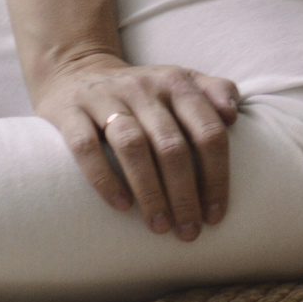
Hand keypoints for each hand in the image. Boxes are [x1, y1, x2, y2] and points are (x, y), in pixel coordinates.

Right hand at [34, 53, 240, 240]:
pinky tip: (121, 206)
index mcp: (176, 83)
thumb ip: (214, 91)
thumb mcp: (179, 81)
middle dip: (184, 194)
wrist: (76, 70)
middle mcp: (143, 88)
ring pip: (132, 146)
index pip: (207, 131)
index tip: (215, 215)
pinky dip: (104, 178)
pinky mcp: (69, 112)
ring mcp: (104, 99)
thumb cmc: (142, 91)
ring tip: (159, 226)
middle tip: (189, 231)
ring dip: (149, 191)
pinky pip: (86, 147)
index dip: (216, 176)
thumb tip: (233, 115)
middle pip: (171, 145)